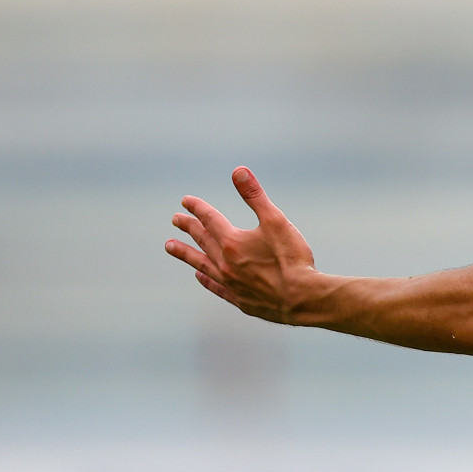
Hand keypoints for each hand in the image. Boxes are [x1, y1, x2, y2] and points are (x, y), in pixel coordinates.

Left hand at [165, 167, 321, 324]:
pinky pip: (215, 286)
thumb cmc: (291, 258)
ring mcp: (230, 283)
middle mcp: (225, 263)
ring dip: (186, 253)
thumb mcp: (275, 220)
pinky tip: (198, 275)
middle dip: (188, 227)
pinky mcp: (239, 299)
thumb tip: (238, 171)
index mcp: (233, 242)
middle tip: (175, 220)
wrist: (302, 298)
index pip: (210, 219)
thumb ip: (255, 196)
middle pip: (202, 240)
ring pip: (201, 264)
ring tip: (170, 247)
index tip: (186, 201)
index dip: (198, 208)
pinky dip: (205, 279)